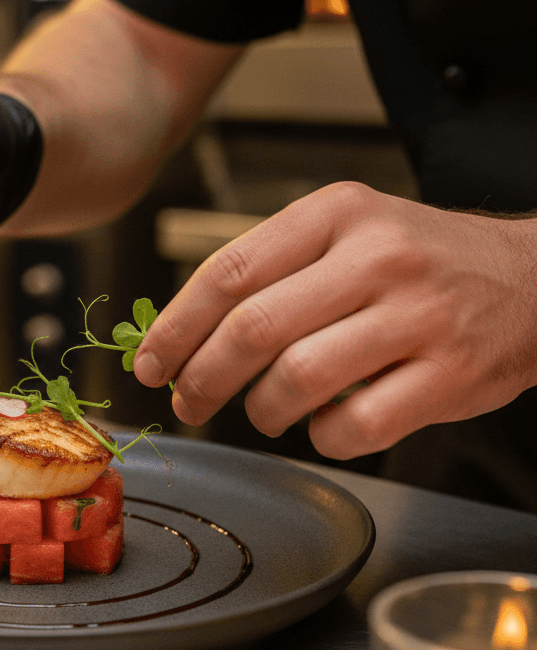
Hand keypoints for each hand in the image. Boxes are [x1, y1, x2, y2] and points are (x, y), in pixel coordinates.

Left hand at [133, 182, 536, 458]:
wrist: (531, 279)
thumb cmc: (416, 263)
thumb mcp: (345, 234)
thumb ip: (270, 271)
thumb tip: (181, 337)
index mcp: (337, 213)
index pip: (229, 272)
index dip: (176, 328)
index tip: (149, 363)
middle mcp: (378, 257)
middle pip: (253, 328)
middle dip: (202, 378)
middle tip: (188, 402)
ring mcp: (419, 315)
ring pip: (298, 379)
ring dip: (261, 411)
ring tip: (262, 412)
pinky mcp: (450, 375)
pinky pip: (355, 425)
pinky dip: (322, 436)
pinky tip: (322, 424)